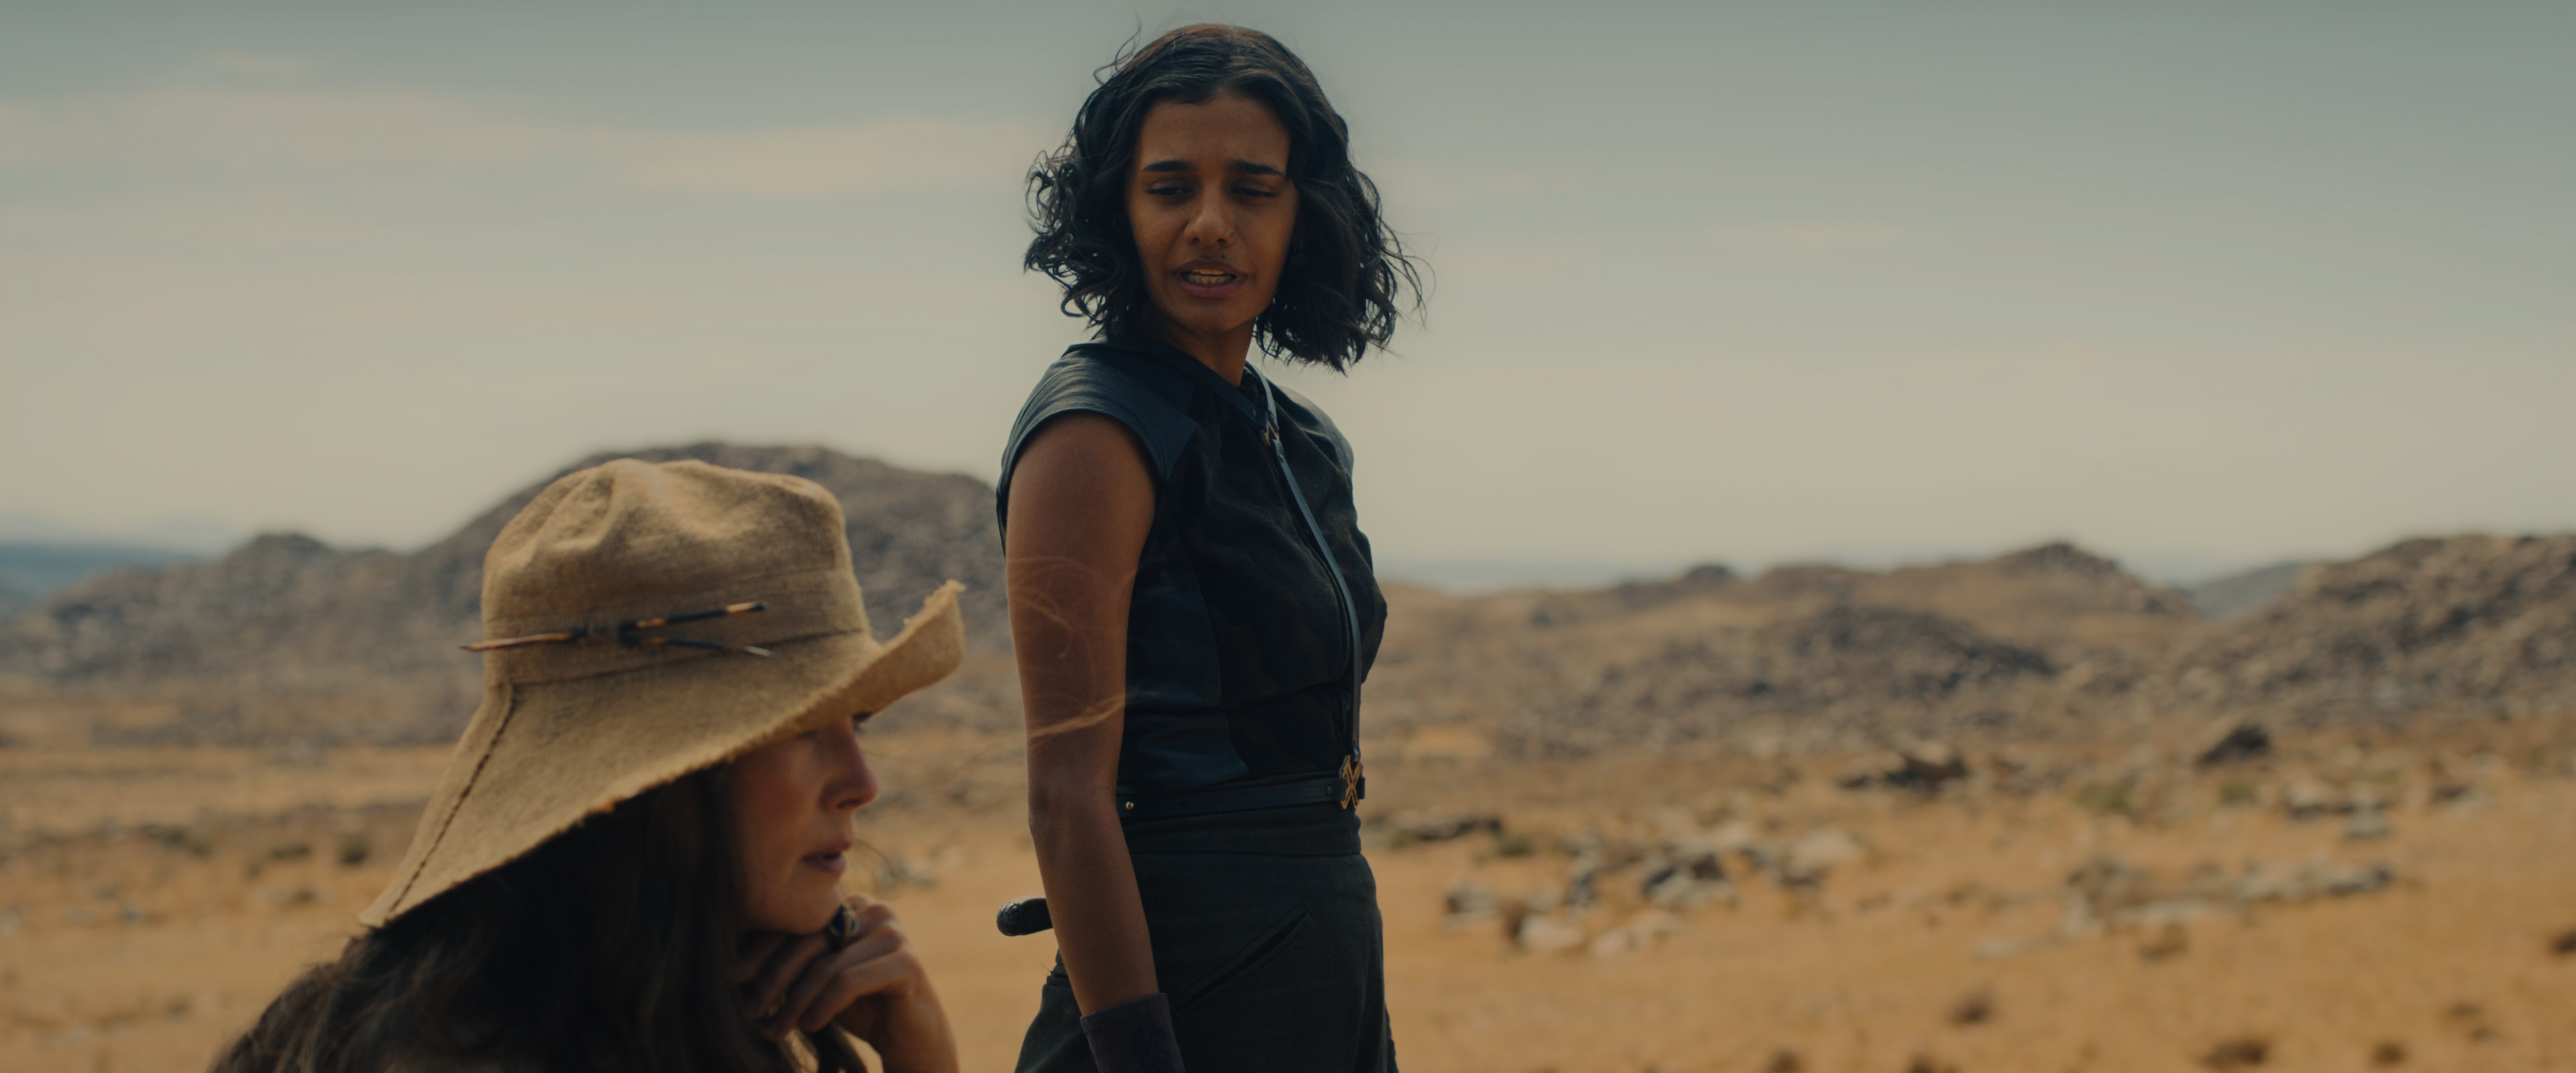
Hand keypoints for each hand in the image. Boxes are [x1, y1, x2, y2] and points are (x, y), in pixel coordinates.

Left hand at [737, 892, 958, 1072]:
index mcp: (849, 904)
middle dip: (772, 979)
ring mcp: (893, 933)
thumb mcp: (818, 979)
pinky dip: (823, 1006)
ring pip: (825, 965)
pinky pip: (849, 981)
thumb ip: (790, 962)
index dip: (760, 949)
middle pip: (807, 939)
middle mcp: (873, 909)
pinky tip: (810, 1027)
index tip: (732, 980)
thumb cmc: (860, 1005)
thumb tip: (730, 965)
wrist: (911, 1036)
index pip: (795, 920)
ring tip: (773, 1030)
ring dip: (793, 1003)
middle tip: (750, 1012)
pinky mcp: (907, 962)